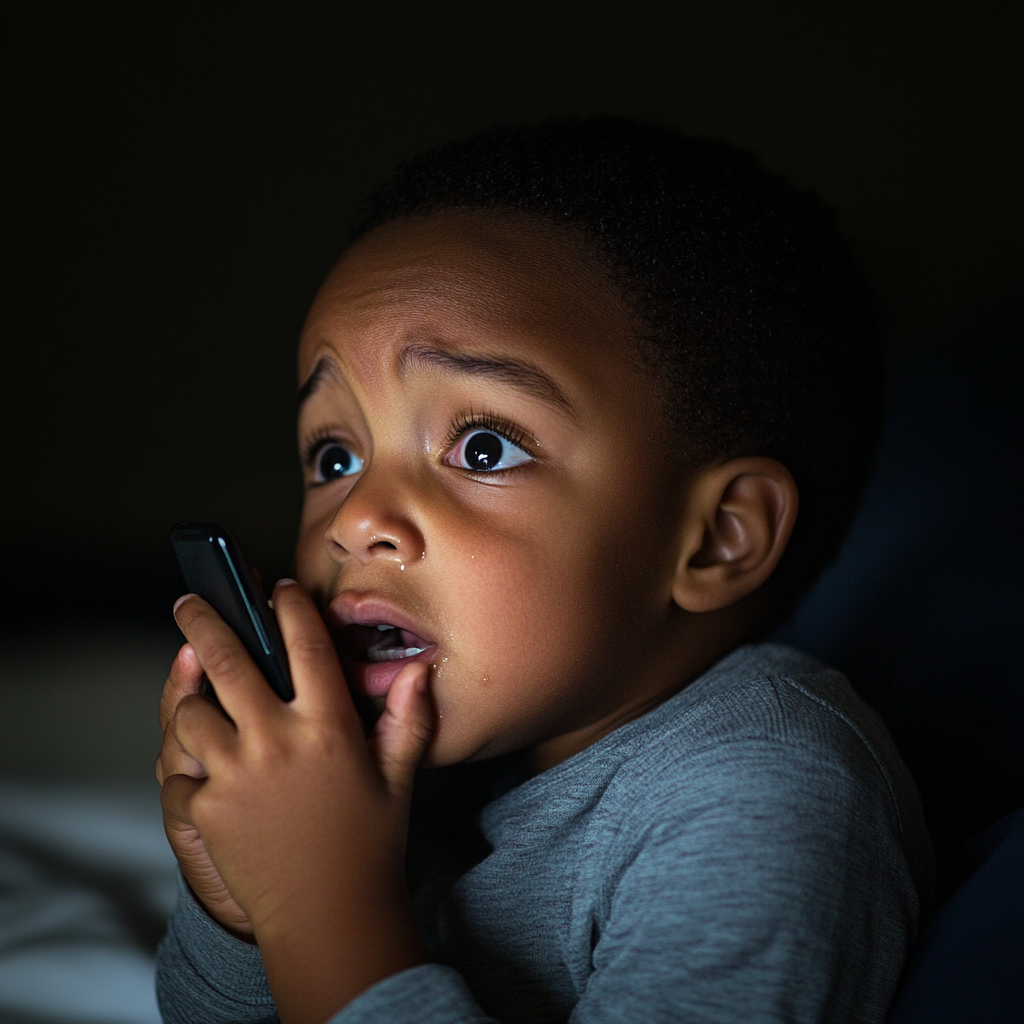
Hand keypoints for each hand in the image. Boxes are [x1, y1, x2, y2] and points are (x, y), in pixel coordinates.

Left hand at [160, 580, 434, 1023]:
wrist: (330, 917)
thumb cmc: (368, 846)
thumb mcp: (399, 778)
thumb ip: (408, 719)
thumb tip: (418, 671)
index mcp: (328, 726)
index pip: (306, 643)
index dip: (291, 605)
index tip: (281, 588)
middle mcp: (278, 740)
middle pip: (227, 659)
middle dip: (204, 619)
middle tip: (191, 599)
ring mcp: (236, 773)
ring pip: (189, 712)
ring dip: (187, 696)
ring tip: (192, 688)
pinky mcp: (206, 808)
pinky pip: (178, 769)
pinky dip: (183, 762)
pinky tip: (195, 758)